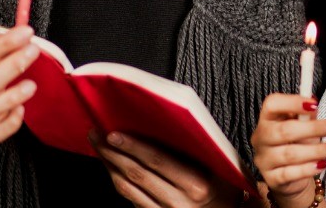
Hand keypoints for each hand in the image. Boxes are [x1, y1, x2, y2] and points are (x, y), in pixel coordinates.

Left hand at [91, 130, 247, 206]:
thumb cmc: (228, 189)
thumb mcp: (222, 167)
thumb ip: (198, 149)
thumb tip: (168, 125)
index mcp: (196, 184)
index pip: (157, 161)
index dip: (133, 147)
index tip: (114, 134)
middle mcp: (178, 201)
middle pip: (136, 174)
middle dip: (113, 153)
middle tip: (96, 134)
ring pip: (128, 188)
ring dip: (110, 166)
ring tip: (98, 146)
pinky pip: (131, 198)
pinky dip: (118, 180)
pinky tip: (111, 166)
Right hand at [250, 93, 325, 207]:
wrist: (292, 176)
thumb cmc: (298, 144)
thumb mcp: (303, 127)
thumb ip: (307, 115)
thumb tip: (314, 102)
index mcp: (267, 119)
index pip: (272, 104)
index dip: (292, 102)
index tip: (315, 104)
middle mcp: (260, 138)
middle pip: (284, 131)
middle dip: (314, 128)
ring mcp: (264, 160)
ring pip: (290, 154)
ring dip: (318, 150)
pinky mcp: (271, 179)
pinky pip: (290, 173)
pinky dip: (309, 168)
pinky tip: (323, 164)